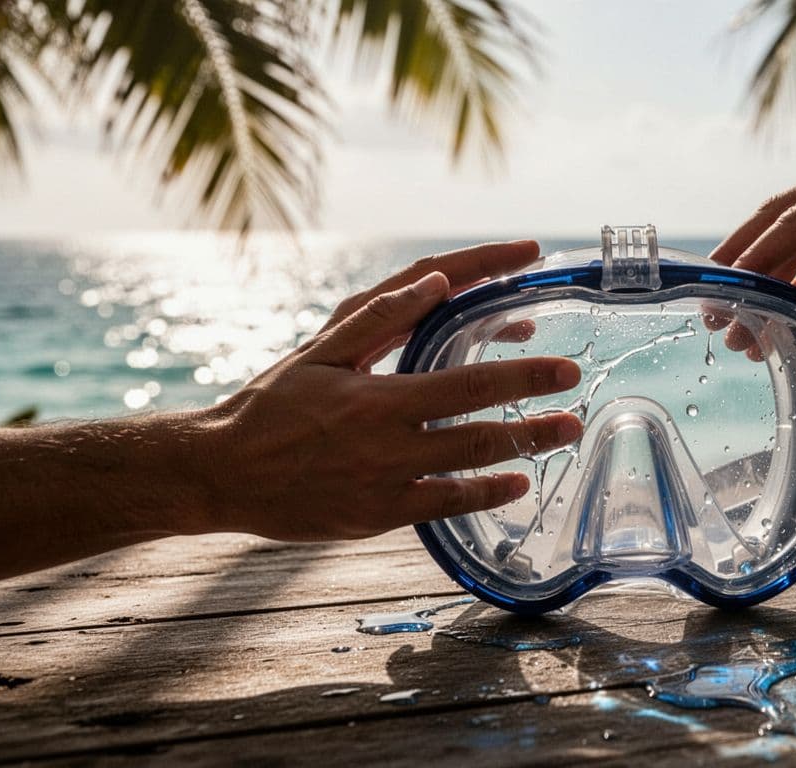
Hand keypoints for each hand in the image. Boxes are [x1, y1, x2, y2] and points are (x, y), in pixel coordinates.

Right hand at [190, 241, 583, 540]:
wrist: (220, 475)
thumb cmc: (269, 406)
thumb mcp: (319, 352)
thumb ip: (381, 318)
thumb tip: (438, 281)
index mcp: (376, 392)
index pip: (464, 359)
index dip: (515, 345)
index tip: (552, 334)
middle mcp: (388, 437)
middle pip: (479, 413)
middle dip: (534, 395)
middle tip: (575, 382)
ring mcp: (387, 480)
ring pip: (472, 462)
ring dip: (526, 445)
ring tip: (566, 431)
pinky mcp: (380, 516)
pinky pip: (445, 505)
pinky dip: (485, 493)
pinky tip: (517, 482)